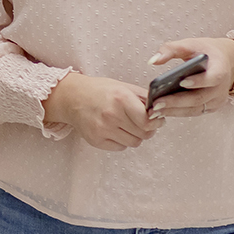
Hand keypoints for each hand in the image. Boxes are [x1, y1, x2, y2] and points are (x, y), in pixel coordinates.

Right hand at [41, 73, 157, 150]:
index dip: (155, 122)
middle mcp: (112, 115)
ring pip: (134, 143)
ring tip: (127, 126)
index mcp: (121, 99)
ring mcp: (103, 130)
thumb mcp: (123, 86)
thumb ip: (144, 97)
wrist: (72, 98)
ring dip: (135, 136)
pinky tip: (115, 130)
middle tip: (142, 123)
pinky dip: (122, 141)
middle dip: (147, 129)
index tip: (156, 119)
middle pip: (143, 134)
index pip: (148, 121)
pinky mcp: (96, 141)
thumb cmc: (99, 90)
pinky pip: (120, 147)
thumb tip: (161, 110)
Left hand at [146, 37, 233, 118]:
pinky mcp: (211, 107)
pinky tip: (162, 111)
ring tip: (155, 110)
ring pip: (195, 109)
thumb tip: (153, 61)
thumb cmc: (205, 51)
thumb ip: (171, 49)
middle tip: (157, 103)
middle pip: (199, 98)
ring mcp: (217, 100)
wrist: (223, 60)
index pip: (213, 78)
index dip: (198, 81)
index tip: (181, 82)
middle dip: (176, 102)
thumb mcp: (190, 44)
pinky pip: (194, 112)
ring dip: (174, 111)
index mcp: (220, 69)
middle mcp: (221, 88)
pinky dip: (178, 112)